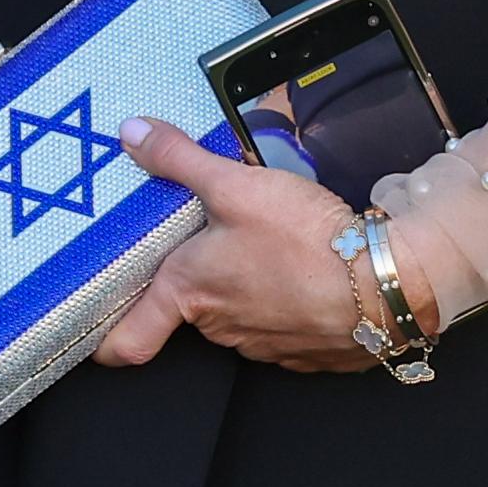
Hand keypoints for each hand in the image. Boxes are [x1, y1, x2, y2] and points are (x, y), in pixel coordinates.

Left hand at [93, 120, 380, 374]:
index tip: (97, 332)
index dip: (107, 342)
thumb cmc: (307, 241)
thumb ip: (180, 160)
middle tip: (214, 238)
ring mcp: (266, 346)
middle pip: (190, 309)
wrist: (390, 284)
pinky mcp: (309, 351)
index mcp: (189, 292)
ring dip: (248, 285)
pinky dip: (290, 300)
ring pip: (239, 314)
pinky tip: (306, 269)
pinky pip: (285, 325)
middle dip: (199, 277)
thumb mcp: (236, 185)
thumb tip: (132, 134)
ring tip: (270, 246)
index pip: (128, 341)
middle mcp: (221, 327)